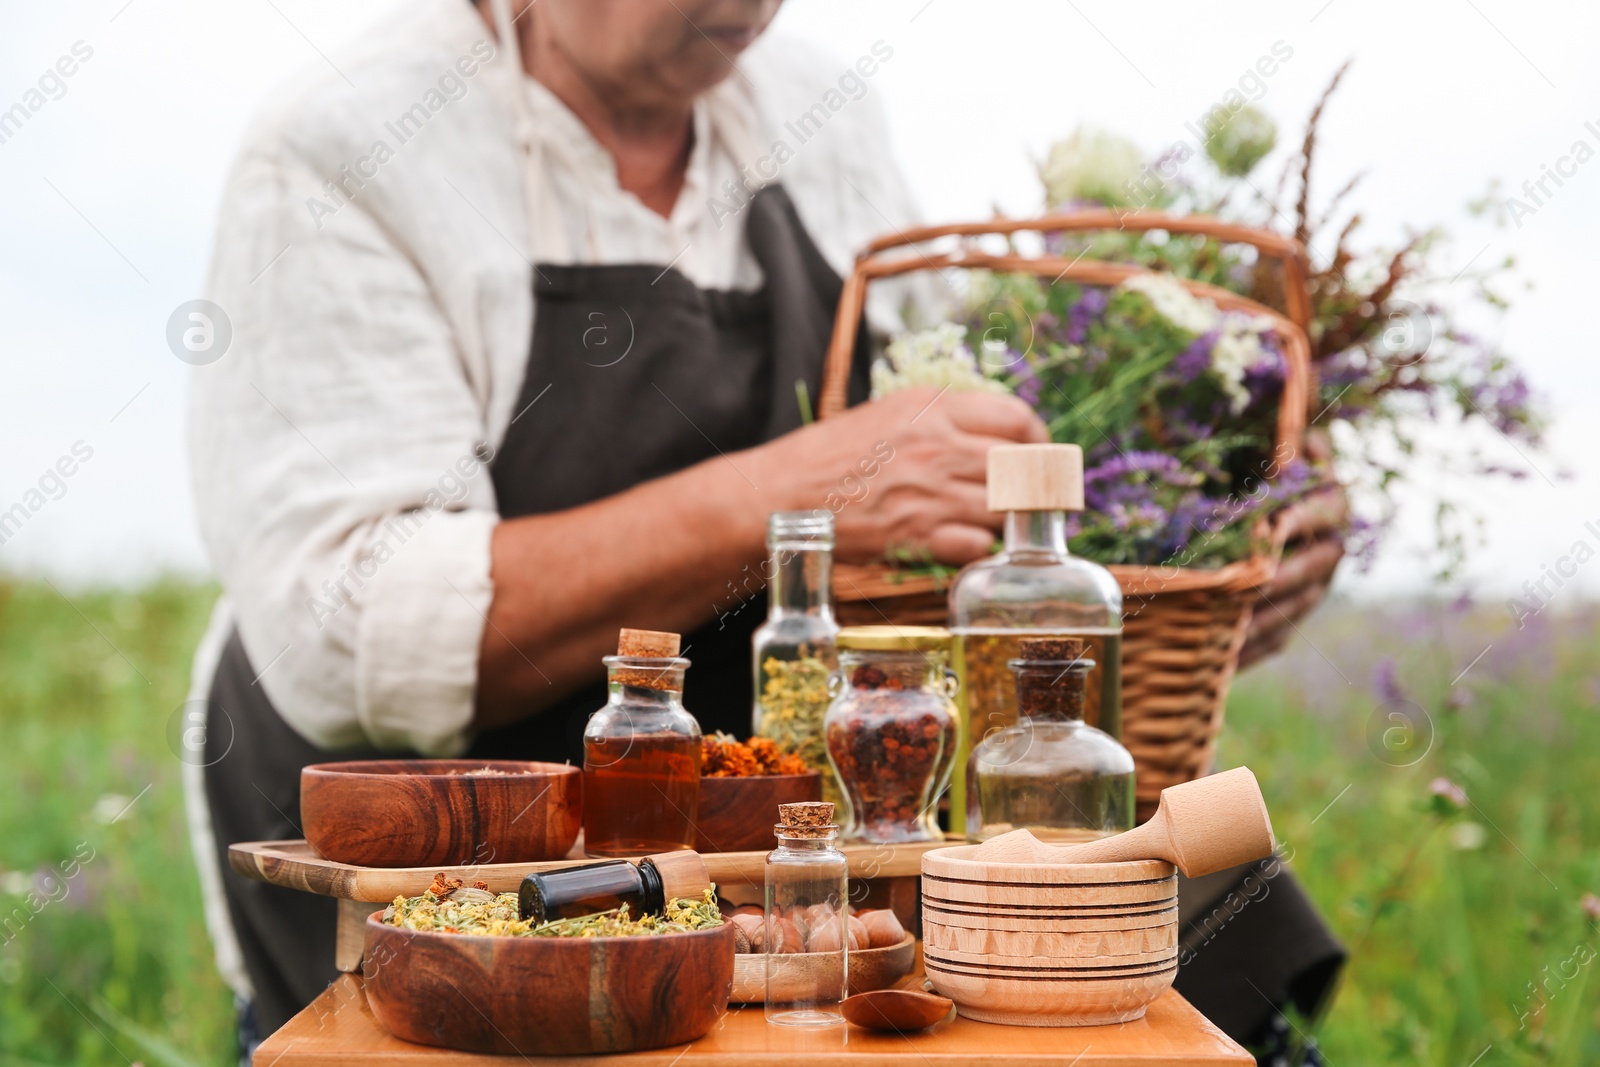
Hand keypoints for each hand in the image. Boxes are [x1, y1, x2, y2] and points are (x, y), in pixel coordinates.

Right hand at [749, 387, 1048, 564]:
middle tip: (1035, 499)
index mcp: (933, 408)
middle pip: (1021, 466)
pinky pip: (977, 546)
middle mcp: (938, 447)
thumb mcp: (891, 413)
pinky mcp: (917, 535)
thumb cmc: (832, 454)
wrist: (781, 493)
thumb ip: (944, 418)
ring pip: (1005, 508)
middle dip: (1035, 486)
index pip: (1017, 419)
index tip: (1040, 456)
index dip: (1039, 441)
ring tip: (998, 523)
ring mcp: (930, 492)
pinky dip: (980, 549)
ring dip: (1008, 520)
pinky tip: (967, 545)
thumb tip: (996, 434)